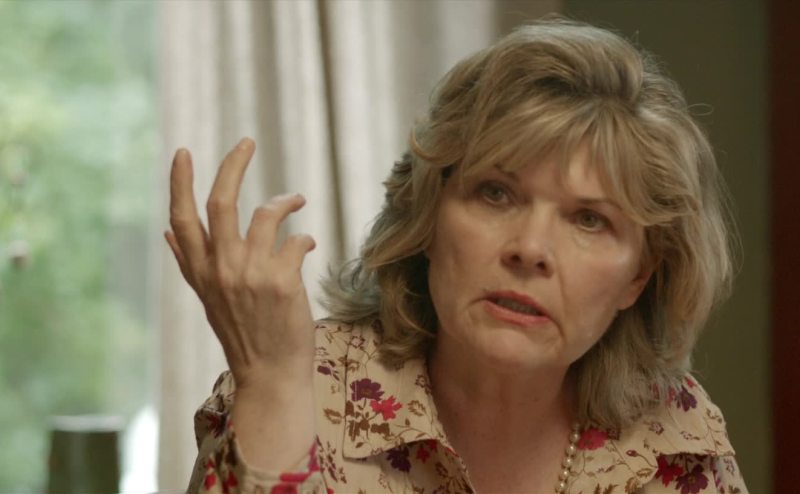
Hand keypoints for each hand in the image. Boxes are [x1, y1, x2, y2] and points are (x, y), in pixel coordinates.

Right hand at [165, 138, 316, 390]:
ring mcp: (250, 275)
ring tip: (298, 201)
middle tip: (246, 142)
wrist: (270, 376)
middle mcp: (221, 270)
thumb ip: (191, 264)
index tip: (183, 152)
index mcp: (201, 273)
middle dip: (233, 165)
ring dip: (286, 201)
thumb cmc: (244, 335)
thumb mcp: (208, 300)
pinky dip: (306, 239)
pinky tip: (310, 246)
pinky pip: (297, 241)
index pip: (181, 219)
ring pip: (265, 214)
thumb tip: (168, 234)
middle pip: (221, 202)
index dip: (179, 183)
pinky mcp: (281, 283)